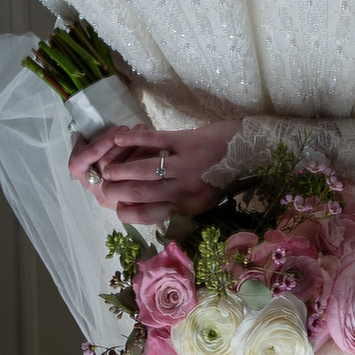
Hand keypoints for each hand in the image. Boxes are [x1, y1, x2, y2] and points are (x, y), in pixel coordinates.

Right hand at [70, 121, 239, 223]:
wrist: (251, 146)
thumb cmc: (225, 172)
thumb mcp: (205, 198)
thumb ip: (180, 204)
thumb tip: (149, 208)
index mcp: (190, 206)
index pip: (150, 215)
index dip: (128, 212)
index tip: (115, 207)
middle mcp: (186, 188)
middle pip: (142, 194)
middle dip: (117, 192)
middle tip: (102, 189)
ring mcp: (186, 163)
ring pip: (144, 171)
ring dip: (121, 170)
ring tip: (106, 171)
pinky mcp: (187, 140)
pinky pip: (155, 141)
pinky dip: (134, 140)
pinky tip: (118, 139)